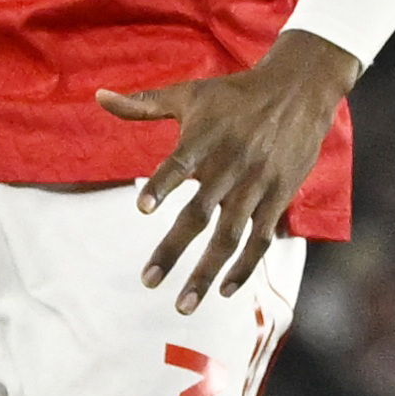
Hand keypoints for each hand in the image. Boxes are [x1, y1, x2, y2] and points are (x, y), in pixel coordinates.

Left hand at [96, 30, 360, 311]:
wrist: (297, 92)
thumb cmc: (233, 95)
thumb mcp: (188, 94)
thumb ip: (142, 104)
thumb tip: (97, 96)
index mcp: (205, 139)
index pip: (180, 164)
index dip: (162, 185)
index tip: (141, 208)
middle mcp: (230, 166)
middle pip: (200, 214)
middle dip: (173, 250)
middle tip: (148, 281)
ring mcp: (256, 186)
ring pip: (230, 237)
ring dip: (207, 272)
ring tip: (184, 303)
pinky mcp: (278, 198)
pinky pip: (260, 239)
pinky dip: (244, 266)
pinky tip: (224, 290)